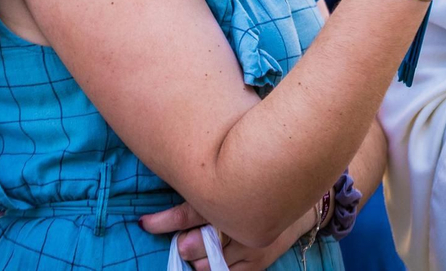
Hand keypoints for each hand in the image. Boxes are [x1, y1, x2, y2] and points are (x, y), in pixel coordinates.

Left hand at [141, 202, 313, 270]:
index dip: (165, 220)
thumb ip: (205, 192)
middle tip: (182, 243)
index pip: (190, 212)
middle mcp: (242, 225)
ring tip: (201, 248)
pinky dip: (213, 269)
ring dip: (199, 259)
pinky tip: (213, 259)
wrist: (300, 202)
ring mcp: (251, 248)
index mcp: (232, 200)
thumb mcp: (235, 183)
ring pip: (208, 264)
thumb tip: (173, 208)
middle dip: (186, 245)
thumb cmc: (260, 187)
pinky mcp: (258, 263)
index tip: (145, 222)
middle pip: (198, 244)